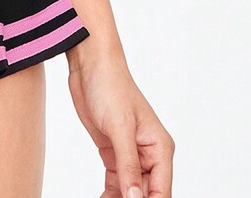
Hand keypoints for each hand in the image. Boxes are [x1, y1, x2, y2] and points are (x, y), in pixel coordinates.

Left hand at [67, 48, 174, 197]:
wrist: (89, 65)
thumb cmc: (110, 86)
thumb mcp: (120, 127)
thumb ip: (128, 165)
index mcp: (160, 148)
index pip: (161, 192)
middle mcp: (149, 154)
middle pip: (146, 194)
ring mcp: (131, 154)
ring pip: (130, 191)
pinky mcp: (114, 152)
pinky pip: (116, 182)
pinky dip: (110, 194)